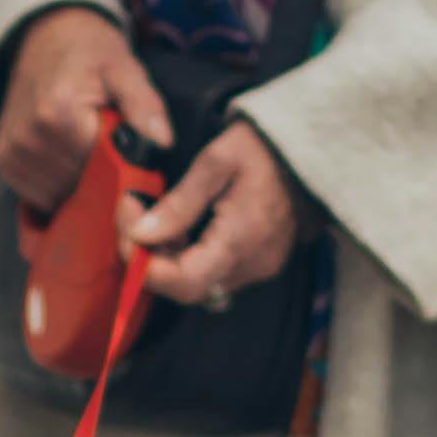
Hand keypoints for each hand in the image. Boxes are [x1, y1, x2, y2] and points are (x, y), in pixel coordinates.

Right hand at [0, 4, 163, 209]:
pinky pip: (37, 194)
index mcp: (58, 113)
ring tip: (85, 148)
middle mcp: (28, 136)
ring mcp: (11, 152)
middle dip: (100, 177)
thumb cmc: (91, 53)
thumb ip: (144, 104)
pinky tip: (66, 157)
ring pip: (58, 196)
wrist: (49, 36)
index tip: (127, 151)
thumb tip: (163, 141)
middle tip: (108, 147)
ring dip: (77, 183)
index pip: (100, 171)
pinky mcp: (2, 160)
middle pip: (78, 187)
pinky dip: (56, 184)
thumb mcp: (125, 69)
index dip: (120, 168)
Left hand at [135, 116, 300, 311]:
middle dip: (150, 258)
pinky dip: (188, 256)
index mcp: (242, 238)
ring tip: (155, 216)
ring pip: (198, 283)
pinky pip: (214, 273)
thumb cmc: (265, 148)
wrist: (307, 151)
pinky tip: (179, 226)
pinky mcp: (259, 263)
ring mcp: (258, 267)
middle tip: (134, 216)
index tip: (128, 229)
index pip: (184, 281)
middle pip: (187, 287)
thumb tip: (142, 234)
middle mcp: (252, 264)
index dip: (146, 266)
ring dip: (167, 257)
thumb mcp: (216, 162)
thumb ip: (179, 203)